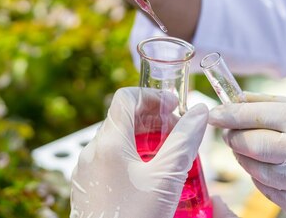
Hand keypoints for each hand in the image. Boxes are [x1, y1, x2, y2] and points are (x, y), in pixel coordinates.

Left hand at [70, 87, 208, 217]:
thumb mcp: (167, 179)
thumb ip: (184, 141)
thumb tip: (198, 112)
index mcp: (108, 142)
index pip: (126, 97)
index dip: (153, 96)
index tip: (174, 108)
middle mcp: (91, 151)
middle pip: (122, 119)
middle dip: (152, 120)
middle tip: (177, 131)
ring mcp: (86, 171)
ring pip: (116, 141)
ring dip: (143, 140)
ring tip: (168, 156)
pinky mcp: (87, 189)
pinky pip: (109, 162)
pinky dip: (131, 159)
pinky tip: (149, 179)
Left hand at [209, 93, 285, 217]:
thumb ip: (284, 106)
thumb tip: (240, 99)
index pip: (264, 115)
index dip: (232, 113)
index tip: (214, 113)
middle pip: (255, 144)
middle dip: (233, 137)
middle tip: (228, 132)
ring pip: (258, 170)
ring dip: (244, 158)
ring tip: (248, 149)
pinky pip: (269, 191)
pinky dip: (260, 178)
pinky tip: (268, 169)